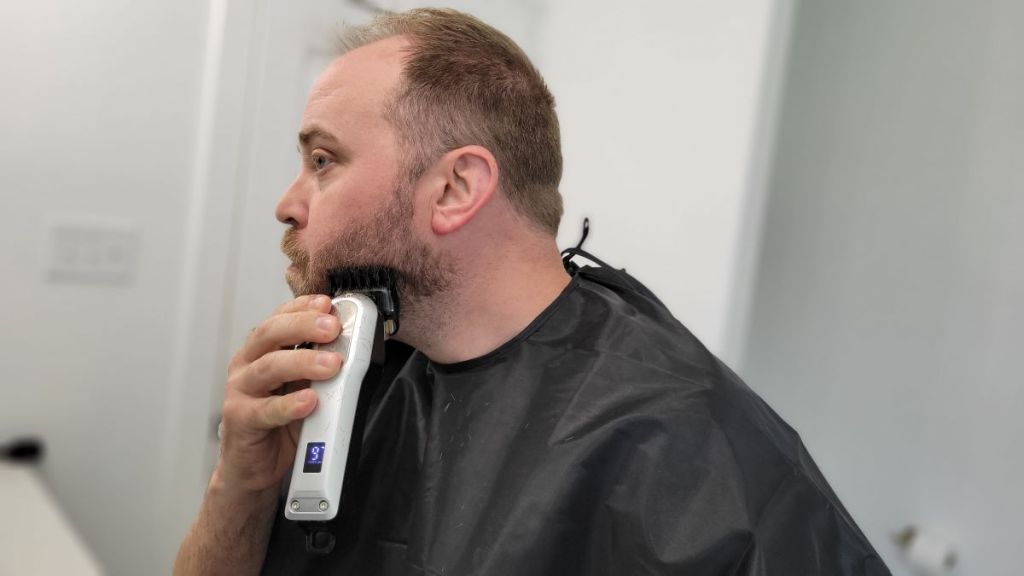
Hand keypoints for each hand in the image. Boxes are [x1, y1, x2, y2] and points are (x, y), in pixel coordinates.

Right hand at [215, 294, 341, 494]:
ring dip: (303, 362)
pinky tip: (309, 401)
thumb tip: (351, 347)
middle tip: (332, 327)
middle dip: (303, 326)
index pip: (279, 318)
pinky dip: (289, 404)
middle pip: (270, 334)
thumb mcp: (302, 387)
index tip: (327, 303)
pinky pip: (266, 410)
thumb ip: (318, 368)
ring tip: (331, 364)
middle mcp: (247, 366)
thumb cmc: (277, 423)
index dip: (302, 307)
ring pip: (269, 367)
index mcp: (261, 351)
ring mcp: (240, 392)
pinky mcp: (241, 421)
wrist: (252, 467)